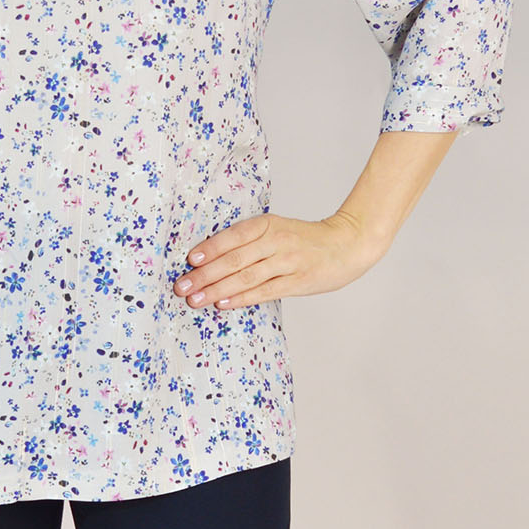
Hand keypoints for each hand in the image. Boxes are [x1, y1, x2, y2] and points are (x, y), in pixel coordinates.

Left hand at [171, 211, 383, 311]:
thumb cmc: (304, 240)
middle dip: (204, 275)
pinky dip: (241, 299)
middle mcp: (276, 241)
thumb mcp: (277, 229)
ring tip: (195, 300)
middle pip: (234, 259)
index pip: (233, 236)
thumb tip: (210, 259)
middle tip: (182, 286)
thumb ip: (249, 241)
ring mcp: (287, 262)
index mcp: (267, 223)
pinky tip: (223, 304)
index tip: (189, 260)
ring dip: (216, 290)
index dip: (210, 248)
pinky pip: (264, 292)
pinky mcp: (297, 281)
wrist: (346, 245)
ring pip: (245, 277)